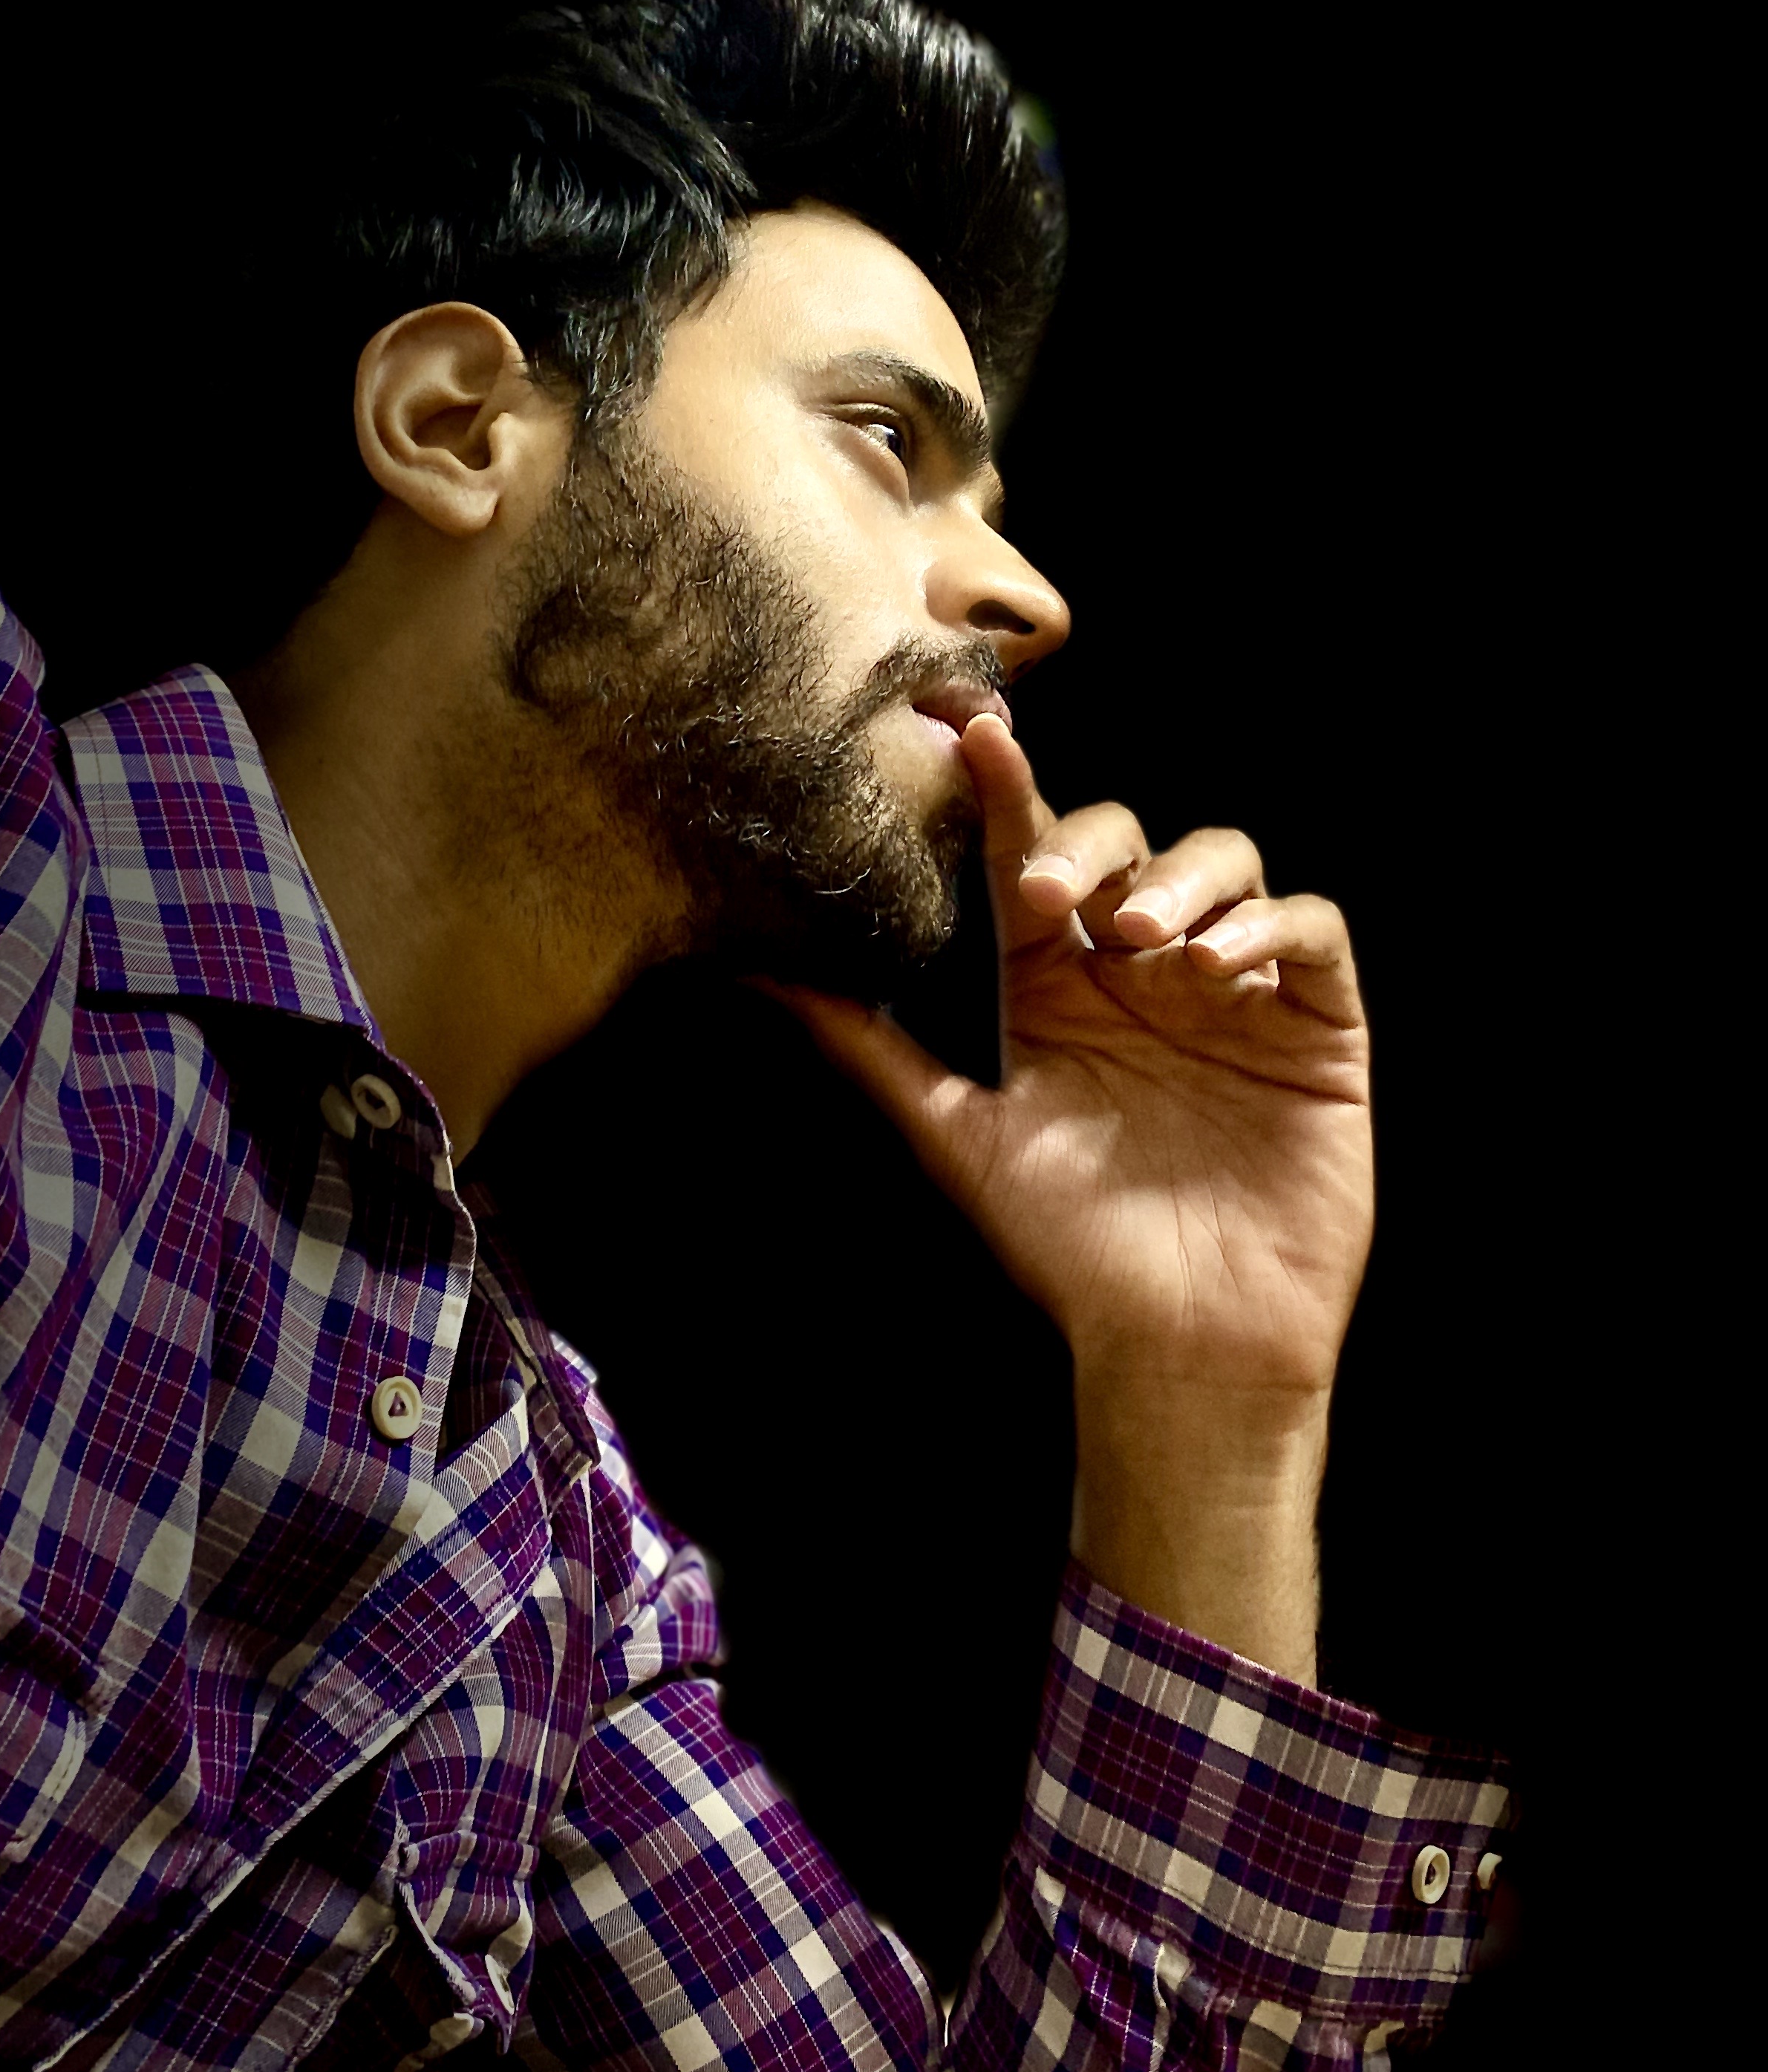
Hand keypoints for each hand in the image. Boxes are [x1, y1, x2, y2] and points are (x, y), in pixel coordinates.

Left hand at [767, 714, 1372, 1673]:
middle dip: (1084, 844)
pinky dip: (1267, 924)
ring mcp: (1228, 979)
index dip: (1001, 787)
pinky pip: (1310, 927)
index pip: (1024, 849)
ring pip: (1220, 857)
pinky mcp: (1313, 1017)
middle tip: (1049, 895)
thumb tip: (757, 965)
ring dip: (1177, 878)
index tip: (964, 732)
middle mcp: (1137, 955)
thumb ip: (866, 1037)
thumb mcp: (952, 1125)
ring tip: (1136, 939)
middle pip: (1121, 835)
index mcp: (1050, 968)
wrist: (1180, 1339)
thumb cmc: (1060, 1235)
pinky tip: (1215, 965)